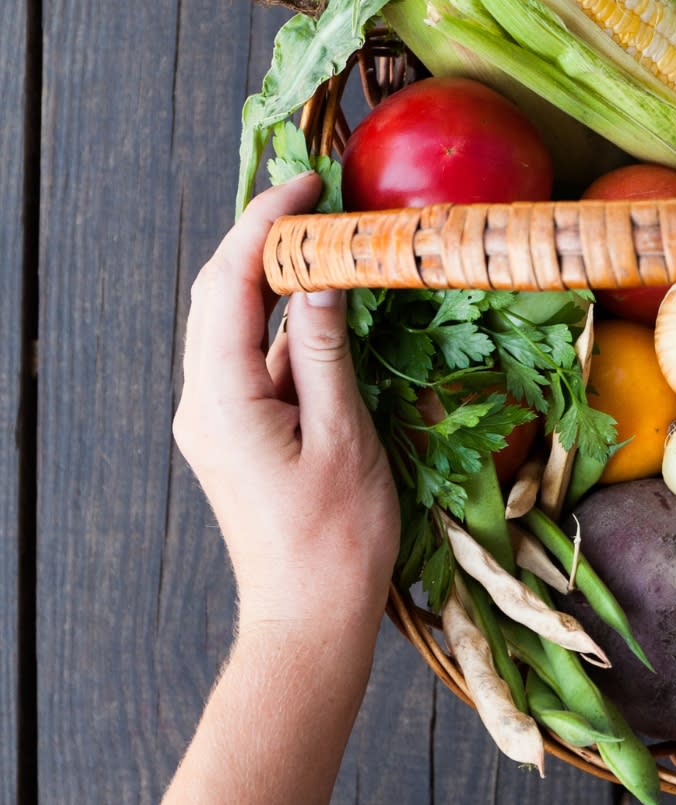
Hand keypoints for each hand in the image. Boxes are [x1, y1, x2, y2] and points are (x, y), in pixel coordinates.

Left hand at [173, 173, 399, 648]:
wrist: (310, 620)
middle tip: (316, 196)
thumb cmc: (336, 542)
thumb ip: (326, 350)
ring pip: (229, 321)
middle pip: (219, 294)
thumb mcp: (344, 436)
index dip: (265, 224)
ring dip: (270, 274)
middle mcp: (202, 403)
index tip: (308, 184)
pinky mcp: (234, 432)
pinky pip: (247, 356)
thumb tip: (322, 276)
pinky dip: (279, 318)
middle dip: (262, 237)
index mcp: (221, 401)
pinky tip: (319, 302)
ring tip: (321, 236)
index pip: (229, 284)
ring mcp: (213, 419)